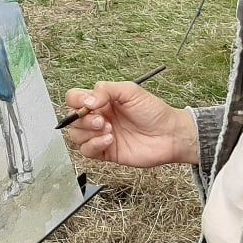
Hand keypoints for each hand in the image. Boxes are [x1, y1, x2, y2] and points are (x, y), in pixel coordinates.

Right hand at [61, 82, 198, 167]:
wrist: (170, 135)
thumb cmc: (154, 112)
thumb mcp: (130, 91)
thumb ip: (106, 90)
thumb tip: (88, 101)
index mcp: (101, 101)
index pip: (74, 98)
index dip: (77, 101)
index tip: (89, 104)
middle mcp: (98, 117)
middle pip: (73, 119)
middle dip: (84, 119)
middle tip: (102, 120)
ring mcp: (101, 136)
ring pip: (76, 136)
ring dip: (89, 133)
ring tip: (109, 130)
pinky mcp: (106, 152)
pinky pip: (87, 151)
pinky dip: (94, 145)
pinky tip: (110, 140)